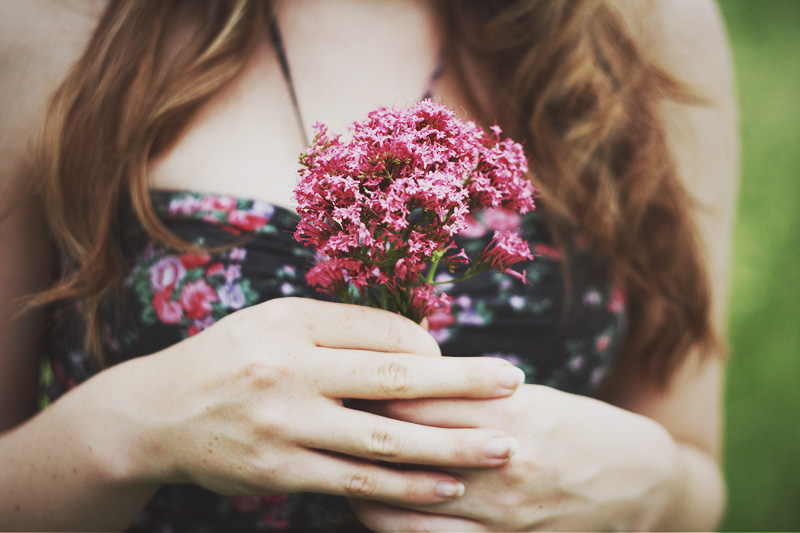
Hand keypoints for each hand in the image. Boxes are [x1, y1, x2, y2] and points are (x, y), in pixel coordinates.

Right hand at [118, 298, 524, 505]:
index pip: (382, 331)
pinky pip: (355, 485)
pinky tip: (446, 488)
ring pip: (383, 441)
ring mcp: (284, 426)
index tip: (461, 361)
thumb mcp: (278, 322)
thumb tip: (418, 345)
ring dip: (449, 446)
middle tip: (516, 383)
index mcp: (294, 323)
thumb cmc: (232, 358)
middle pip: (394, 379)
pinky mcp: (279, 473)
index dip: (430, 348)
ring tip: (502, 448)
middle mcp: (290, 371)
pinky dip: (405, 489)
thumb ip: (343, 328)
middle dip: (463, 384)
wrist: (158, 414)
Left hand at [351, 384, 681, 530]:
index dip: (371, 388)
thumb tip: (409, 373)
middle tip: (325, 415)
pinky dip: (391, 523)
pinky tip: (371, 503)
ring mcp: (502, 515)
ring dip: (362, 480)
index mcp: (510, 414)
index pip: (417, 399)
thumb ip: (472, 390)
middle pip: (403, 446)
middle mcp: (501, 465)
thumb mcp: (534, 395)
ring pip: (404, 502)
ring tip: (336, 460)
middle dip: (356, 430)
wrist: (639, 485)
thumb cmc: (582, 427)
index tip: (342, 379)